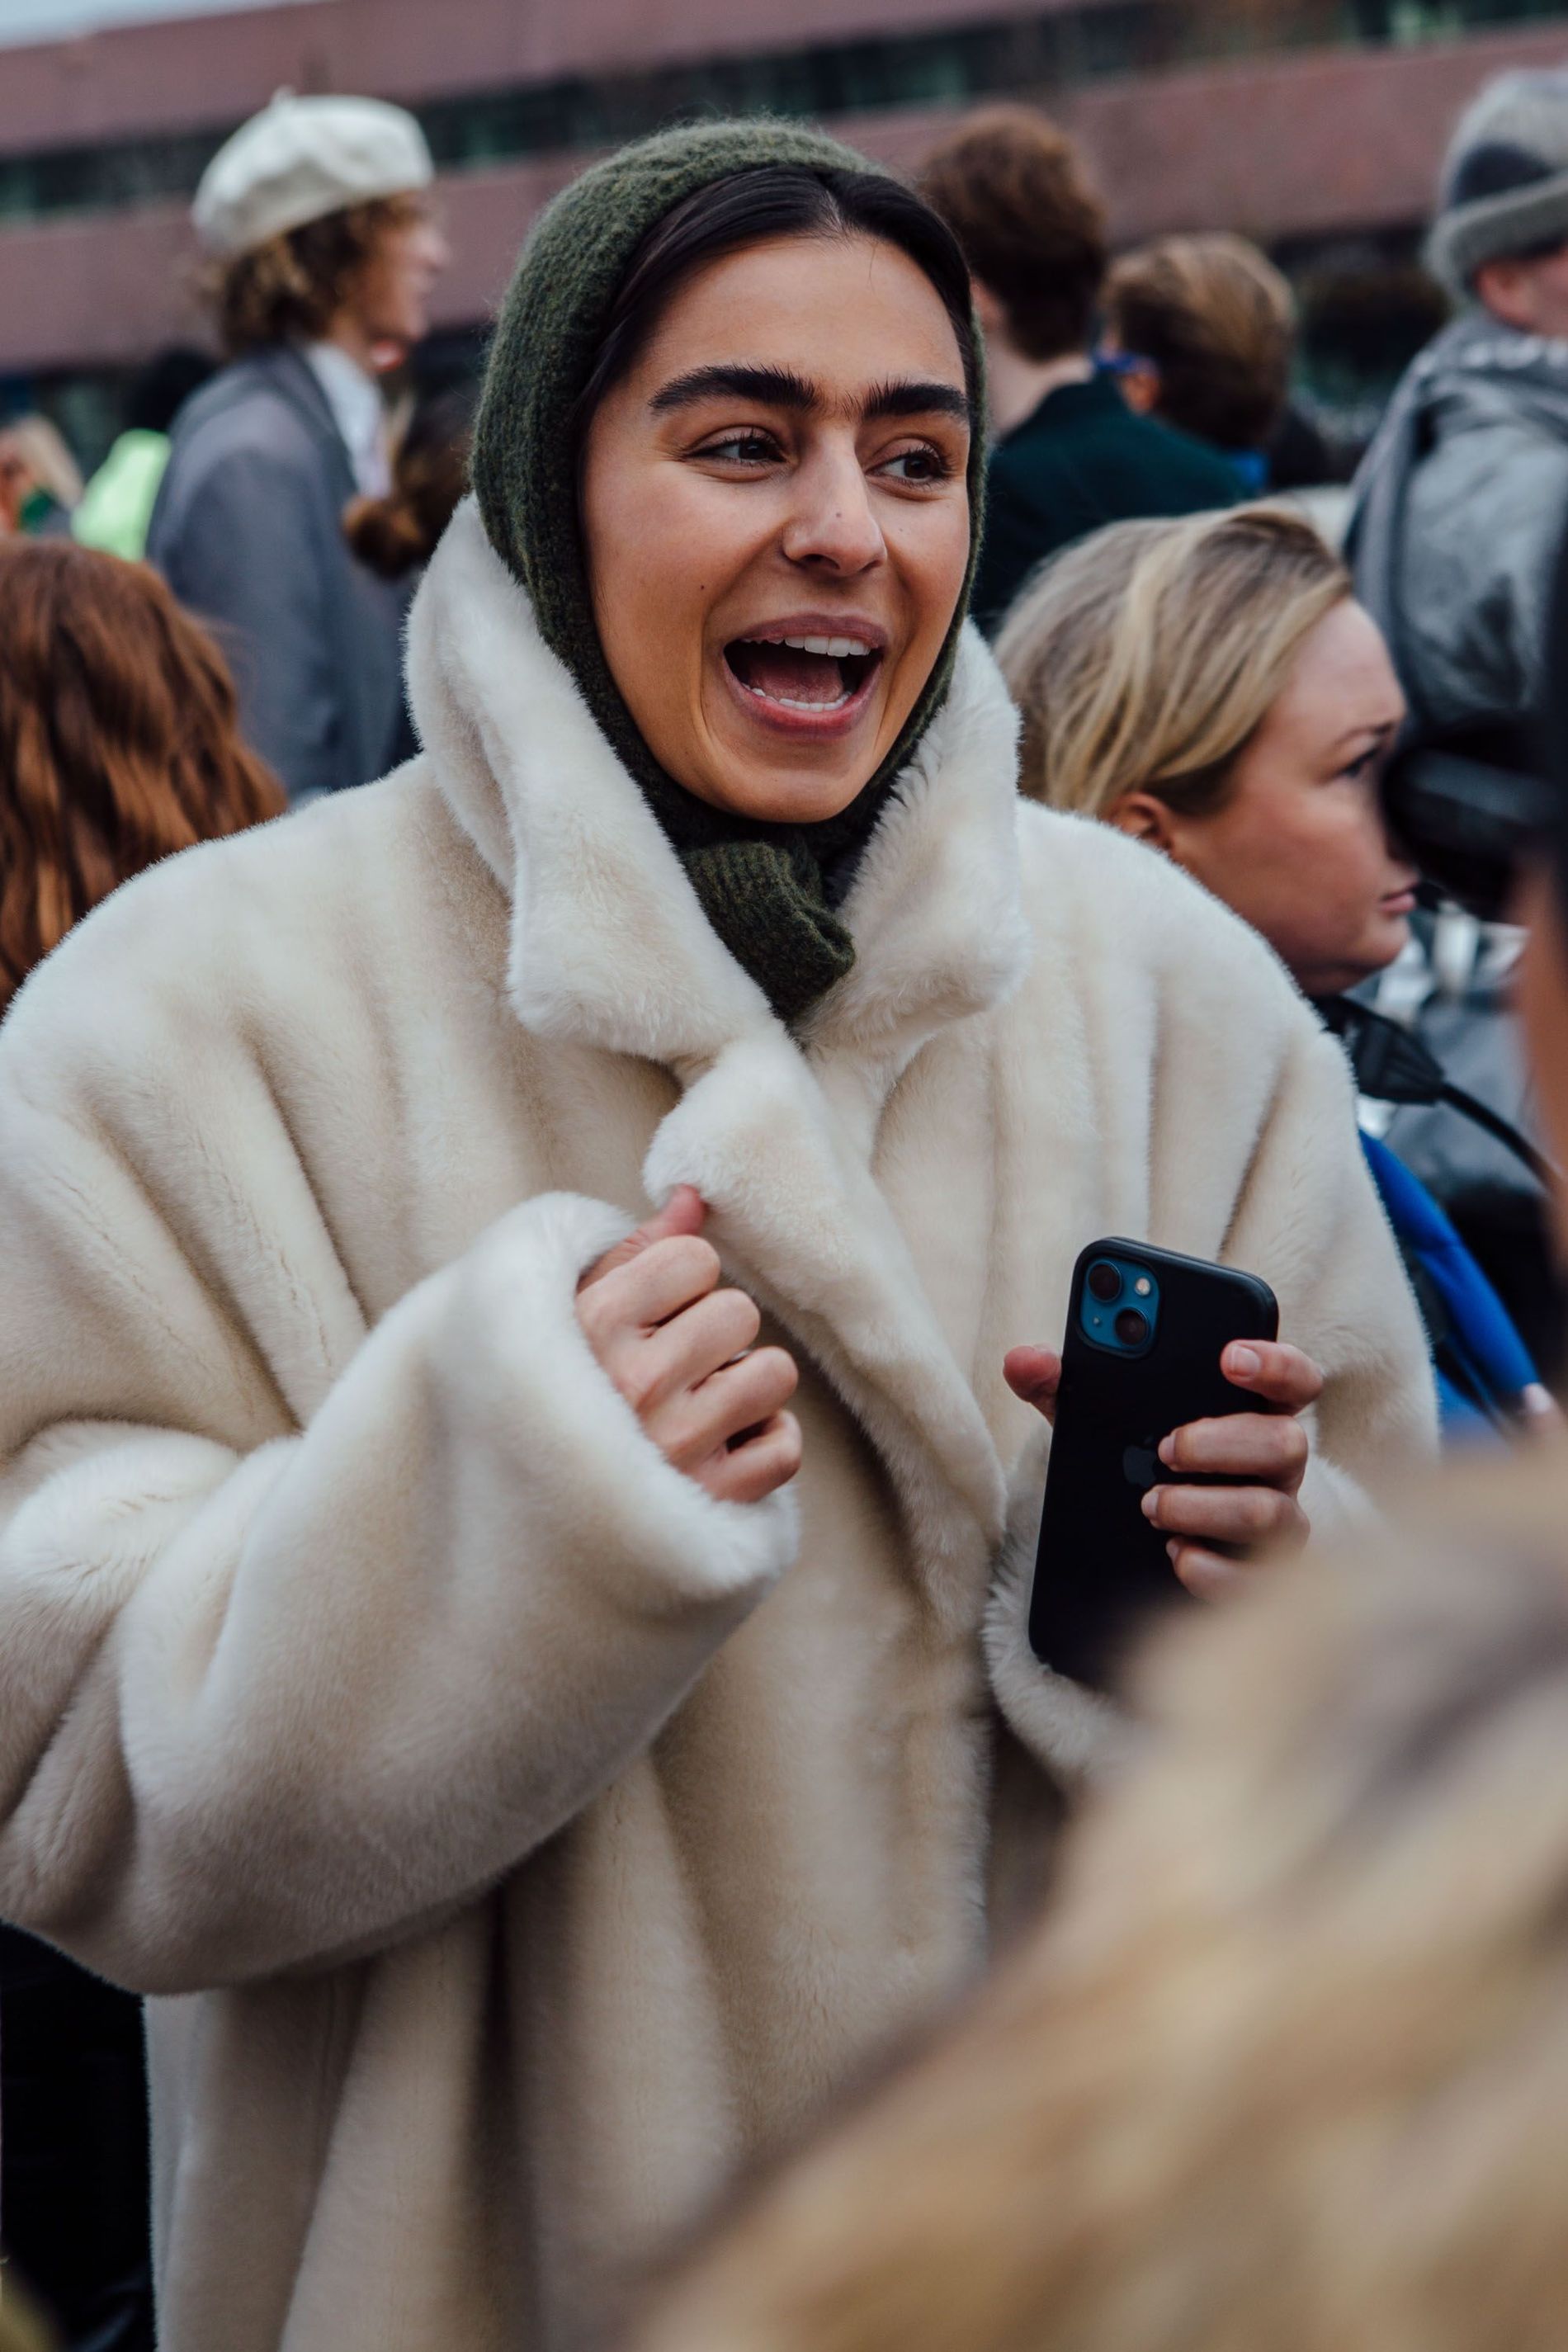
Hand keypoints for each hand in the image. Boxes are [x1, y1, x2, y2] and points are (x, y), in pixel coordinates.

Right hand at [577, 1187, 800, 1504]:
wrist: (523, 1513)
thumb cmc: (557, 1392)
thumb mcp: (573, 1310)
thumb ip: (637, 1248)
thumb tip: (694, 1196)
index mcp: (594, 1324)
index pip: (696, 1258)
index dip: (679, 1283)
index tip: (647, 1317)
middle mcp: (635, 1383)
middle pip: (740, 1313)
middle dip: (714, 1335)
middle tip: (672, 1367)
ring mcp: (675, 1445)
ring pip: (774, 1374)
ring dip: (746, 1387)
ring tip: (698, 1405)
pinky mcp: (710, 1500)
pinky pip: (785, 1448)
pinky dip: (764, 1445)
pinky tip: (720, 1447)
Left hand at [1004, 1338, 1321, 1601]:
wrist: (1143, 1538)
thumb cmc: (1137, 1457)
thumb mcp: (1099, 1414)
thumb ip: (1064, 1382)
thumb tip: (1022, 1361)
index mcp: (1250, 1411)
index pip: (1293, 1378)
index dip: (1273, 1362)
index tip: (1228, 1357)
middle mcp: (1276, 1465)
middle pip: (1286, 1442)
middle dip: (1224, 1442)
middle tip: (1166, 1447)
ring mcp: (1276, 1519)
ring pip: (1271, 1511)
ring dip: (1207, 1507)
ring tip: (1152, 1504)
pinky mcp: (1258, 1575)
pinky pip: (1253, 1578)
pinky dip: (1212, 1568)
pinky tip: (1174, 1554)